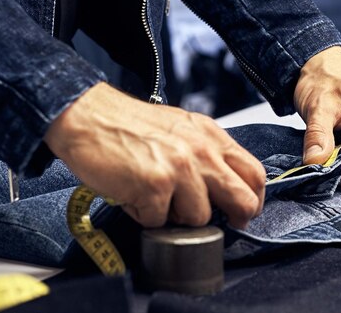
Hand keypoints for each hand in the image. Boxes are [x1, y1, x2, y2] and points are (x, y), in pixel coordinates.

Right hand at [44, 82, 264, 228]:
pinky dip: (143, 215)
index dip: (253, 199)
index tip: (243, 210)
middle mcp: (200, 151)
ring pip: (199, 219)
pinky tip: (132, 194)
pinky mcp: (155, 186)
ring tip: (153, 196)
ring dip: (175, 216)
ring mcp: (180, 169)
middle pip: (242, 200)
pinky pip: (159, 222)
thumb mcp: (180, 127)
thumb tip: (222, 185)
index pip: (254, 173)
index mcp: (210, 135)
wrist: (87, 116)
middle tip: (214, 223)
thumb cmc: (127, 123)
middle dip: (233, 219)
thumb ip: (205, 152)